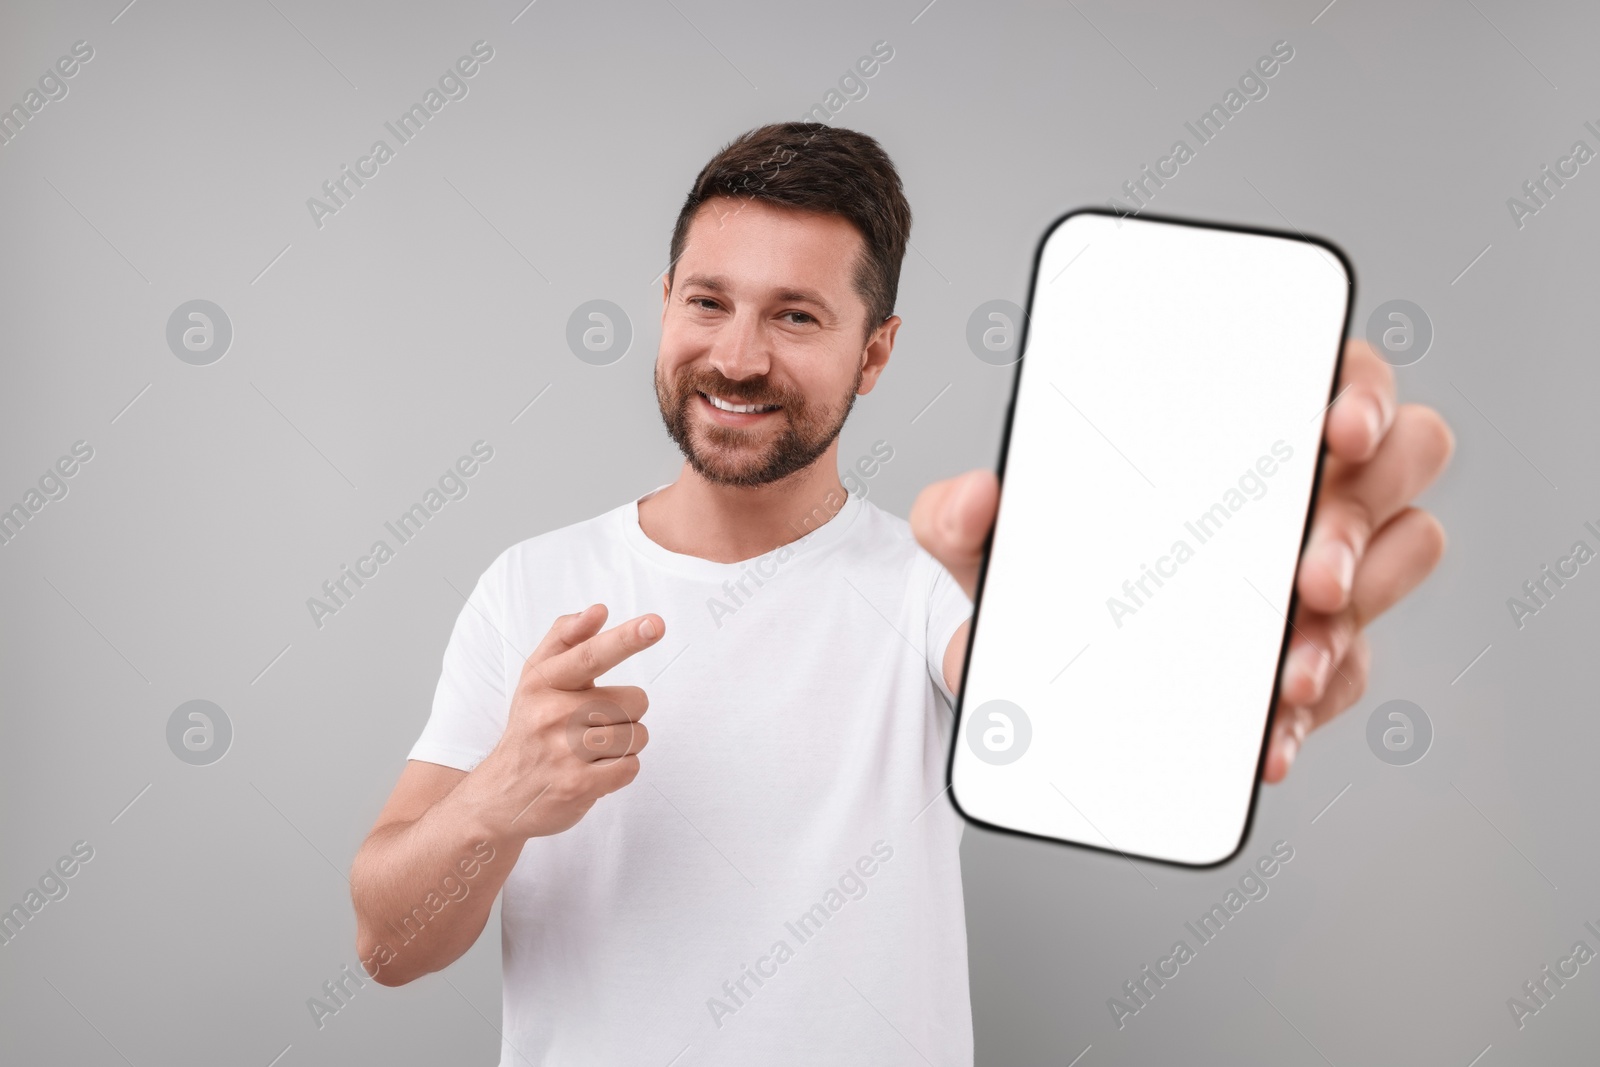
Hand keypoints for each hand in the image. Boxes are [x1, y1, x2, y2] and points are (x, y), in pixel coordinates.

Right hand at [477, 604, 661, 838]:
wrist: (499, 796)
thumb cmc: (530, 728)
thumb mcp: (536, 678)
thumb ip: (566, 638)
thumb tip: (598, 611)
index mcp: (543, 681)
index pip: (591, 655)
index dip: (626, 639)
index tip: (654, 625)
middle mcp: (551, 714)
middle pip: (633, 701)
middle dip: (626, 714)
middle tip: (594, 725)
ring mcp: (564, 752)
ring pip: (637, 735)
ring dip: (625, 744)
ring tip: (592, 750)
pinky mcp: (577, 785)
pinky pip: (631, 767)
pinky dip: (621, 770)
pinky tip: (594, 771)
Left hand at [913, 338, 1453, 783]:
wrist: (1030, 678)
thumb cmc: (1039, 570)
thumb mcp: (983, 543)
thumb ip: (957, 516)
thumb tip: (974, 497)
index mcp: (1238, 427)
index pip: (1336, 376)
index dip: (1360, 391)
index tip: (1335, 427)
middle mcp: (1299, 486)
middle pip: (1401, 465)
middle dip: (1365, 521)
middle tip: (1309, 575)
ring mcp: (1322, 569)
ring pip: (1400, 566)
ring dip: (1354, 620)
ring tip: (1287, 670)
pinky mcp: (1315, 650)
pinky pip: (1349, 671)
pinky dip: (1312, 705)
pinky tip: (1266, 736)